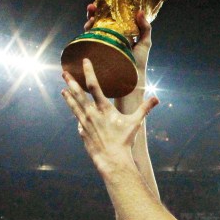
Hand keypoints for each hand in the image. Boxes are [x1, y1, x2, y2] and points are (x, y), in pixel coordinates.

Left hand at [61, 58, 157, 172]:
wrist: (111, 158)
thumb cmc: (124, 140)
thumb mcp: (135, 123)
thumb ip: (145, 109)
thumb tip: (156, 99)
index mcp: (104, 108)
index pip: (94, 86)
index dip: (89, 72)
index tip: (85, 62)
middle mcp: (91, 113)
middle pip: (78, 94)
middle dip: (71, 82)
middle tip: (64, 72)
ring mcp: (84, 123)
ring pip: (74, 106)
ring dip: (68, 96)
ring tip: (63, 89)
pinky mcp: (82, 132)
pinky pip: (79, 121)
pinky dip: (78, 115)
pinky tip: (77, 114)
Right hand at [84, 3, 151, 113]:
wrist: (130, 79)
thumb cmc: (138, 62)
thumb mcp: (144, 43)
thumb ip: (145, 28)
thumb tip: (140, 11)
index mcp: (122, 33)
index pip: (113, 18)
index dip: (107, 9)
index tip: (104, 2)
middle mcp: (111, 37)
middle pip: (100, 21)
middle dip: (95, 12)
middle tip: (92, 7)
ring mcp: (103, 44)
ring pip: (93, 29)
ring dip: (89, 20)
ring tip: (90, 18)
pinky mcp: (97, 52)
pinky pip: (89, 39)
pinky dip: (86, 32)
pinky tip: (87, 27)